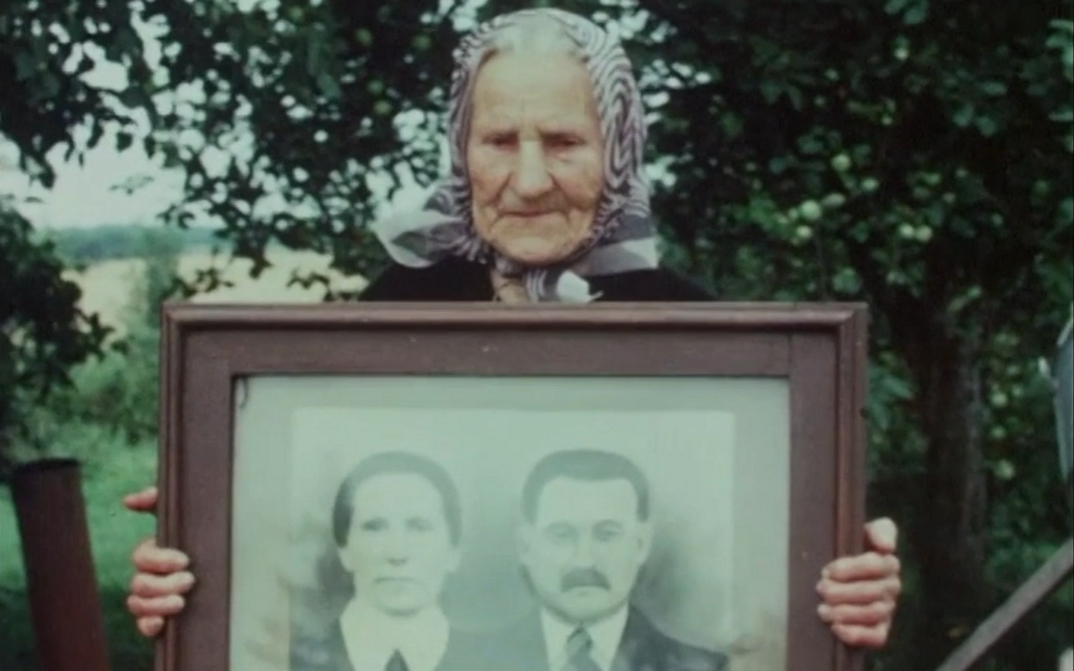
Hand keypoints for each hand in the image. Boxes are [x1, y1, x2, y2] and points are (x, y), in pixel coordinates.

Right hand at [123, 486, 194, 637]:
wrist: (233, 561)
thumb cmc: (203, 531)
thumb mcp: (185, 512)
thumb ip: (158, 499)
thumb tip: (129, 500)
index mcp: (152, 553)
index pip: (142, 557)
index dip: (160, 559)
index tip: (185, 560)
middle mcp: (149, 576)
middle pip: (139, 583)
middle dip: (163, 584)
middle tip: (190, 581)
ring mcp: (152, 598)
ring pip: (137, 604)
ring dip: (157, 605)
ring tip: (181, 602)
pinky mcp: (161, 617)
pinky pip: (143, 626)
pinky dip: (148, 626)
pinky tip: (161, 623)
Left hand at [816, 517, 900, 648]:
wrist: (844, 576)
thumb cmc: (850, 550)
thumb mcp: (862, 533)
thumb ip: (879, 531)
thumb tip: (886, 546)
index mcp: (888, 562)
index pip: (875, 565)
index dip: (850, 568)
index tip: (827, 571)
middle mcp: (892, 587)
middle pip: (871, 591)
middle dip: (843, 591)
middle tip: (820, 589)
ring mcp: (888, 609)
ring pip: (873, 613)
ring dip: (845, 612)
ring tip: (822, 610)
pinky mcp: (881, 630)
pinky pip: (877, 637)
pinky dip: (857, 635)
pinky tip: (837, 628)